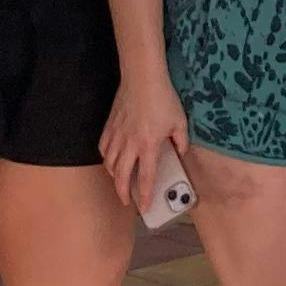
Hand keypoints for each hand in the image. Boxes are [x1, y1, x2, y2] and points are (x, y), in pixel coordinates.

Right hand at [100, 76, 187, 212]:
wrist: (143, 78)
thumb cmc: (163, 99)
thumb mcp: (180, 121)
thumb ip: (181, 141)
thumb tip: (180, 153)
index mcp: (148, 145)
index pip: (146, 177)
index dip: (145, 195)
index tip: (145, 207)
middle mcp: (130, 144)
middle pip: (122, 176)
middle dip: (123, 193)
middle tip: (127, 201)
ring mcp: (117, 135)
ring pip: (110, 164)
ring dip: (114, 177)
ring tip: (120, 182)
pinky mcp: (109, 126)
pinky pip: (103, 148)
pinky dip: (106, 159)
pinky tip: (111, 161)